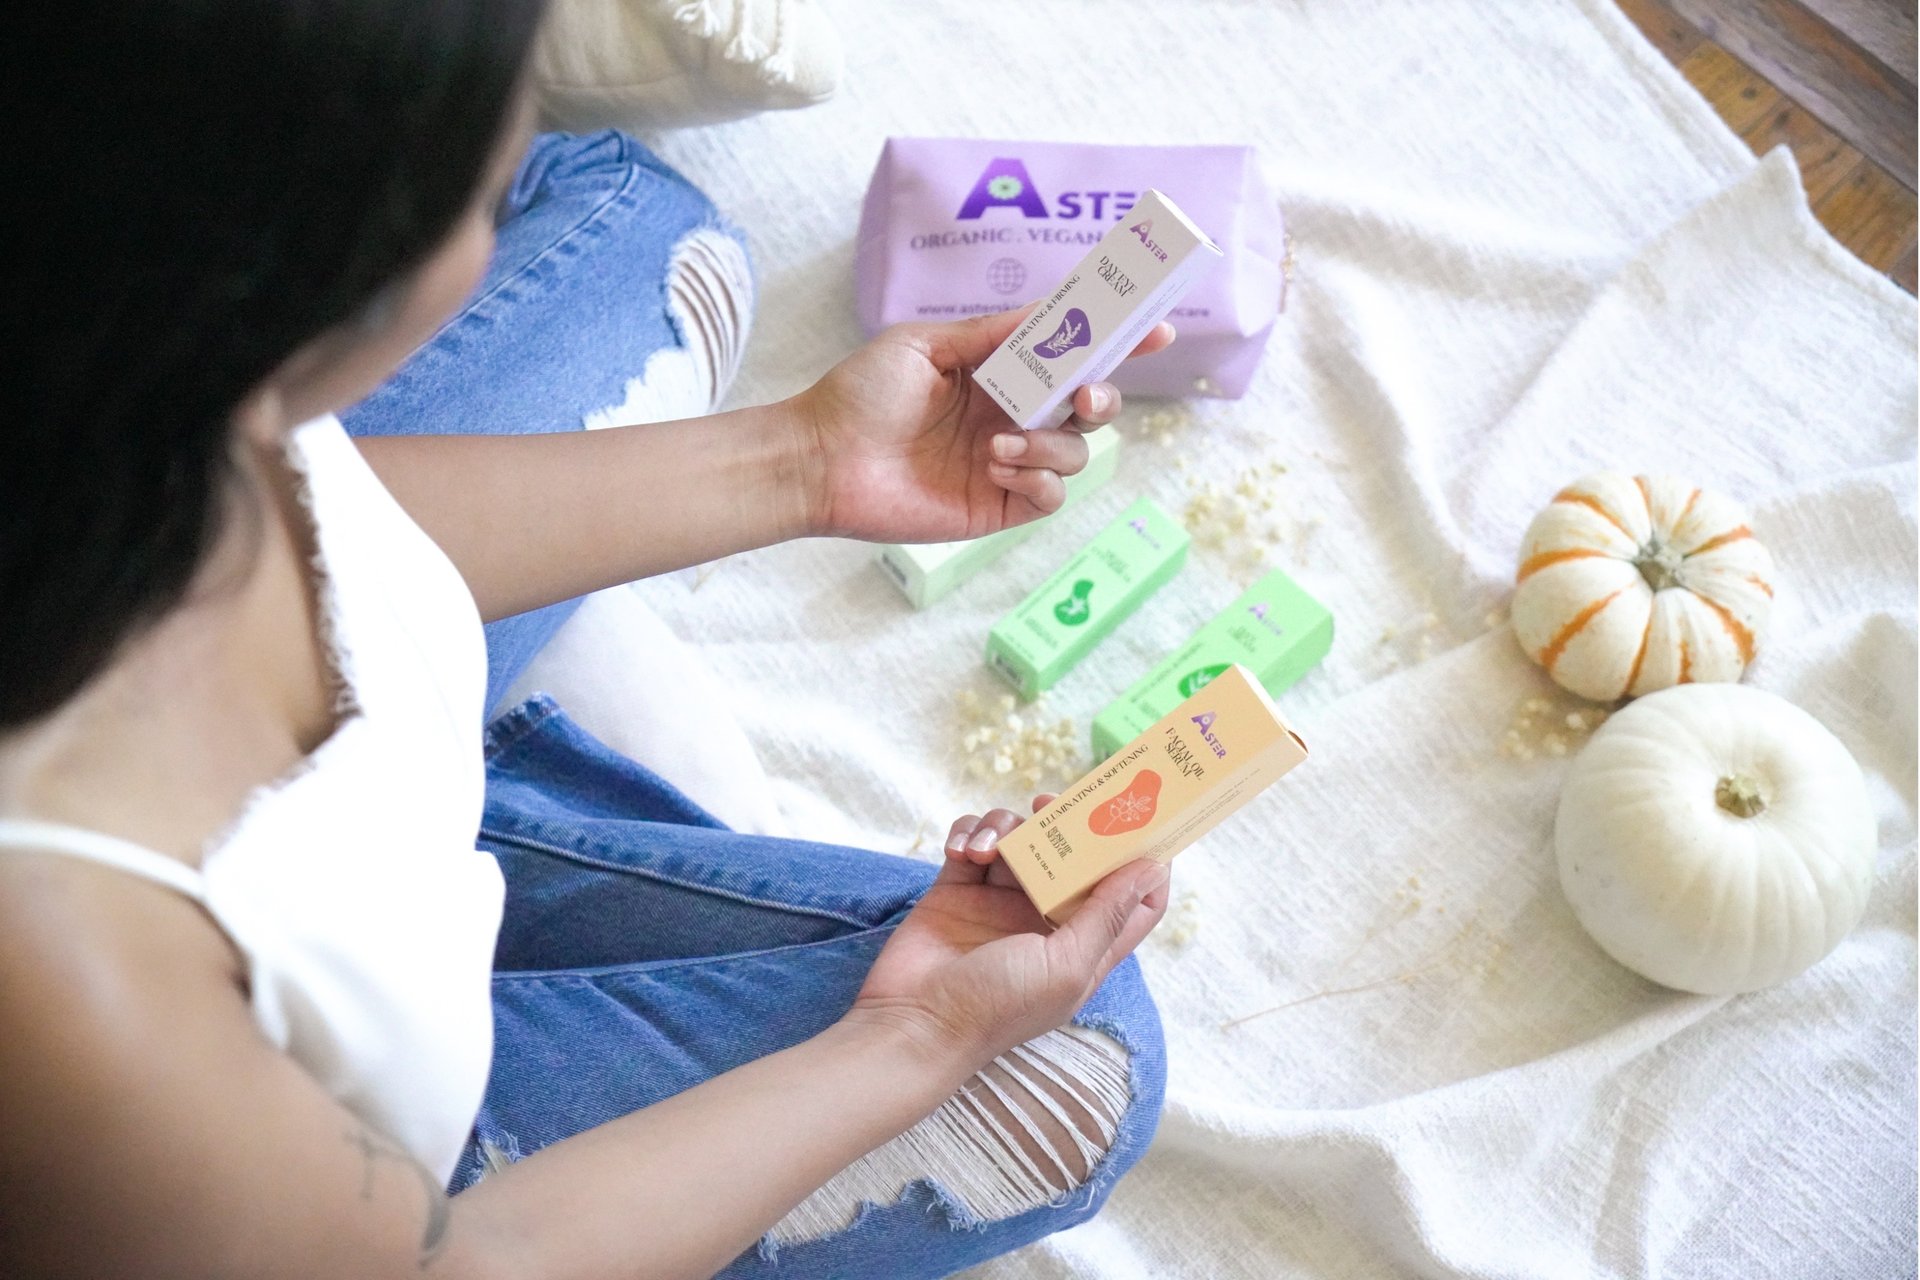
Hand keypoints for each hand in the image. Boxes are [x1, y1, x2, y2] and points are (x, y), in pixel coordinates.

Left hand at [791, 308, 1174, 542]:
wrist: (822, 458)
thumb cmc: (862, 394)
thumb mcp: (927, 345)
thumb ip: (993, 333)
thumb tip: (1052, 309)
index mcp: (1000, 374)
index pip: (1071, 357)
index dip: (1117, 344)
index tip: (1157, 329)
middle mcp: (1012, 417)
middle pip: (1089, 408)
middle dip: (1102, 397)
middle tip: (1082, 396)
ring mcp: (1009, 465)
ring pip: (1075, 454)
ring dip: (1051, 446)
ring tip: (998, 445)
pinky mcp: (999, 508)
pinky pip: (1051, 497)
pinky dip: (1038, 481)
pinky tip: (997, 468)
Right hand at [845, 795, 1171, 1071]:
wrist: (914, 1023)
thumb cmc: (997, 1007)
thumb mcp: (1067, 966)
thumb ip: (1107, 914)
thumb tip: (1153, 868)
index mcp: (1084, 944)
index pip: (1132, 898)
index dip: (1143, 861)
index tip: (1141, 819)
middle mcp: (1046, 918)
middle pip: (1075, 855)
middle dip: (1068, 823)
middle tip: (1050, 803)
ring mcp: (1000, 901)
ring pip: (1021, 839)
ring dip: (1004, 828)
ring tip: (984, 850)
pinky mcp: (958, 888)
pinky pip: (972, 840)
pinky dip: (968, 834)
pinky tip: (960, 852)